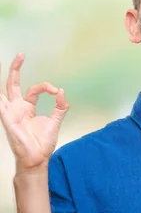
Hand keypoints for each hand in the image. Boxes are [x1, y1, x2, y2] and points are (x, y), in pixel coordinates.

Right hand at [0, 53, 68, 171]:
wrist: (38, 158)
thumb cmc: (42, 143)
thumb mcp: (55, 121)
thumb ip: (59, 107)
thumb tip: (62, 92)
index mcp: (28, 107)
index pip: (34, 89)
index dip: (46, 87)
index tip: (56, 90)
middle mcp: (17, 108)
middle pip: (13, 84)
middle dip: (16, 68)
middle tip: (21, 54)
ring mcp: (11, 113)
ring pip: (3, 92)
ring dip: (2, 80)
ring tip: (3, 63)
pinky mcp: (8, 119)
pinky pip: (0, 105)